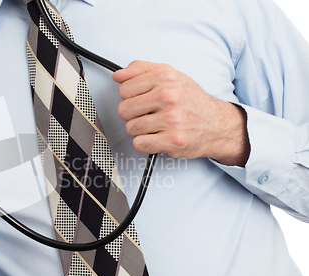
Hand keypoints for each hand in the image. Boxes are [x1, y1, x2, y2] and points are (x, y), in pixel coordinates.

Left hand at [113, 61, 249, 166]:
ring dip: (141, 130)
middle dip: (134, 115)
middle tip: (149, 115)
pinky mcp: (173, 140)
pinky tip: (158, 137)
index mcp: (165, 77)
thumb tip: (118, 75)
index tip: (143, 100)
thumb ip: (141, 70)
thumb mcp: (170, 75)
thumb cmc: (191, 100)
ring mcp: (171, 119)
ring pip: (131, 128)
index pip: (124, 89)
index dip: (130, 97)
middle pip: (124, 110)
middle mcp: (169, 96)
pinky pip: (140, 144)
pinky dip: (146, 143)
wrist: (218, 124)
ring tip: (156, 126)